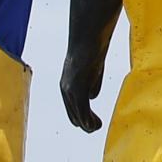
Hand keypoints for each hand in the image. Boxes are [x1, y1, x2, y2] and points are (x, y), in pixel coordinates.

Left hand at [61, 0, 123, 131]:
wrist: (88, 34)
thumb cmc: (92, 46)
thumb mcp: (93, 67)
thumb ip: (92, 81)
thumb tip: (92, 97)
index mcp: (67, 83)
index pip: (73, 107)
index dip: (83, 116)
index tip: (94, 122)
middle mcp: (65, 88)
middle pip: (73, 114)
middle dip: (85, 122)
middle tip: (96, 127)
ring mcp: (69, 88)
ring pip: (77, 115)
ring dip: (87, 124)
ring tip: (96, 128)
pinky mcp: (76, 87)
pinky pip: (82, 110)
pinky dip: (88, 119)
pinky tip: (95, 125)